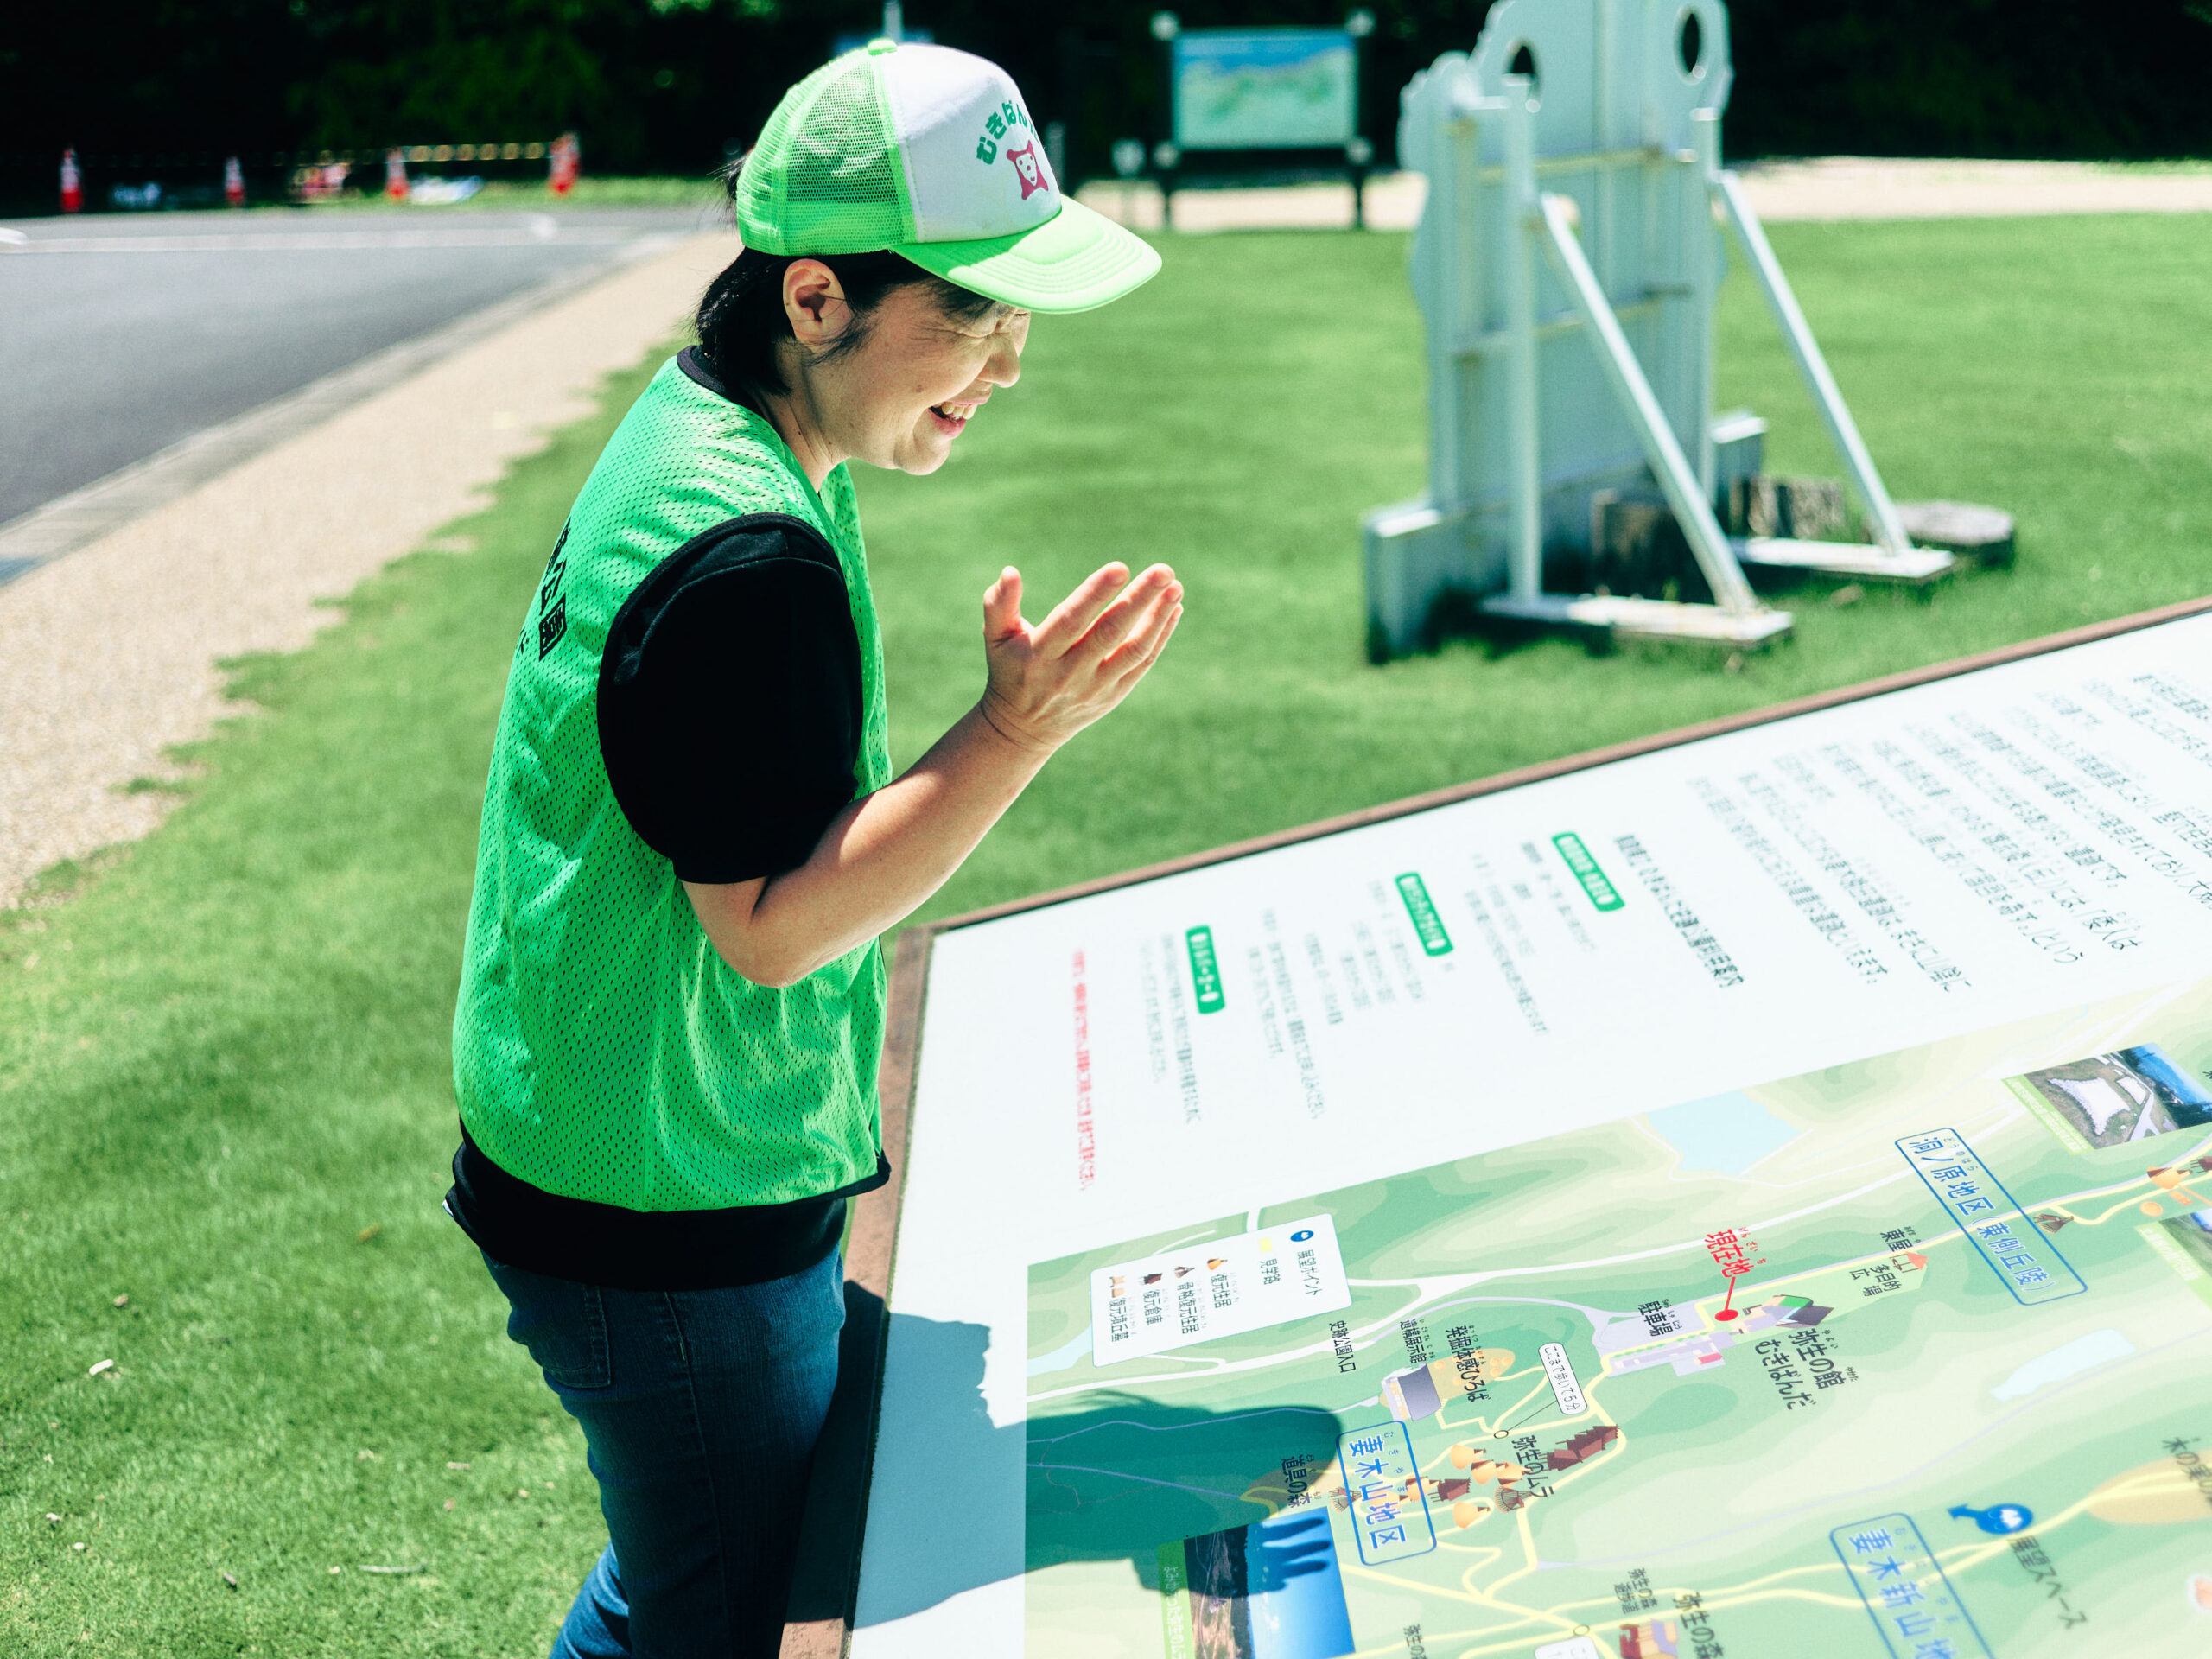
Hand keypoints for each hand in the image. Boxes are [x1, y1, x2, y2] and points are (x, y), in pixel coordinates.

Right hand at [976, 562, 1181, 753]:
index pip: (1071, 620)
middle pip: (1109, 633)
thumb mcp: (995, 638)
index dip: (1096, 594)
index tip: (1121, 567)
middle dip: (1139, 600)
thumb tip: (1010, 572)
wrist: (1023, 729)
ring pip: (1133, 651)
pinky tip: (1173, 609)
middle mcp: (1069, 673)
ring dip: (1157, 618)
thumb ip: (998, 603)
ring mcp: (1095, 686)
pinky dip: (1160, 636)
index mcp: (1039, 654)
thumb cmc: (1010, 669)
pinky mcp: (1113, 694)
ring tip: (1175, 587)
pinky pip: (1142, 664)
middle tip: (1164, 571)